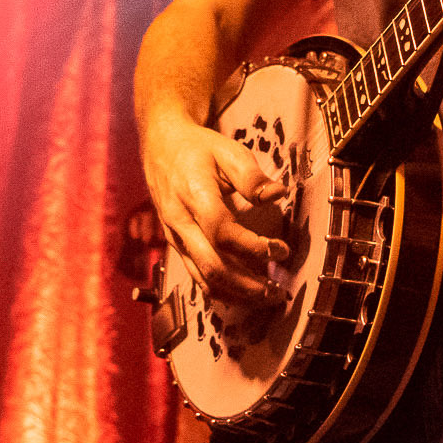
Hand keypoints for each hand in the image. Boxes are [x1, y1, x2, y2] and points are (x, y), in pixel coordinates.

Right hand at [139, 107, 289, 305]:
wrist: (161, 146)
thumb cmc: (199, 149)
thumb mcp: (228, 151)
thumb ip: (252, 177)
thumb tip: (277, 194)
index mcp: (193, 195)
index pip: (223, 232)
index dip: (253, 247)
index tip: (281, 250)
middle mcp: (179, 221)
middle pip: (212, 265)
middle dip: (248, 284)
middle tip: (278, 291)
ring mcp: (175, 236)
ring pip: (202, 278)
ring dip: (237, 294)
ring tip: (266, 296)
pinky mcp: (176, 244)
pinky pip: (196, 275)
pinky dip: (222, 290)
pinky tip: (244, 292)